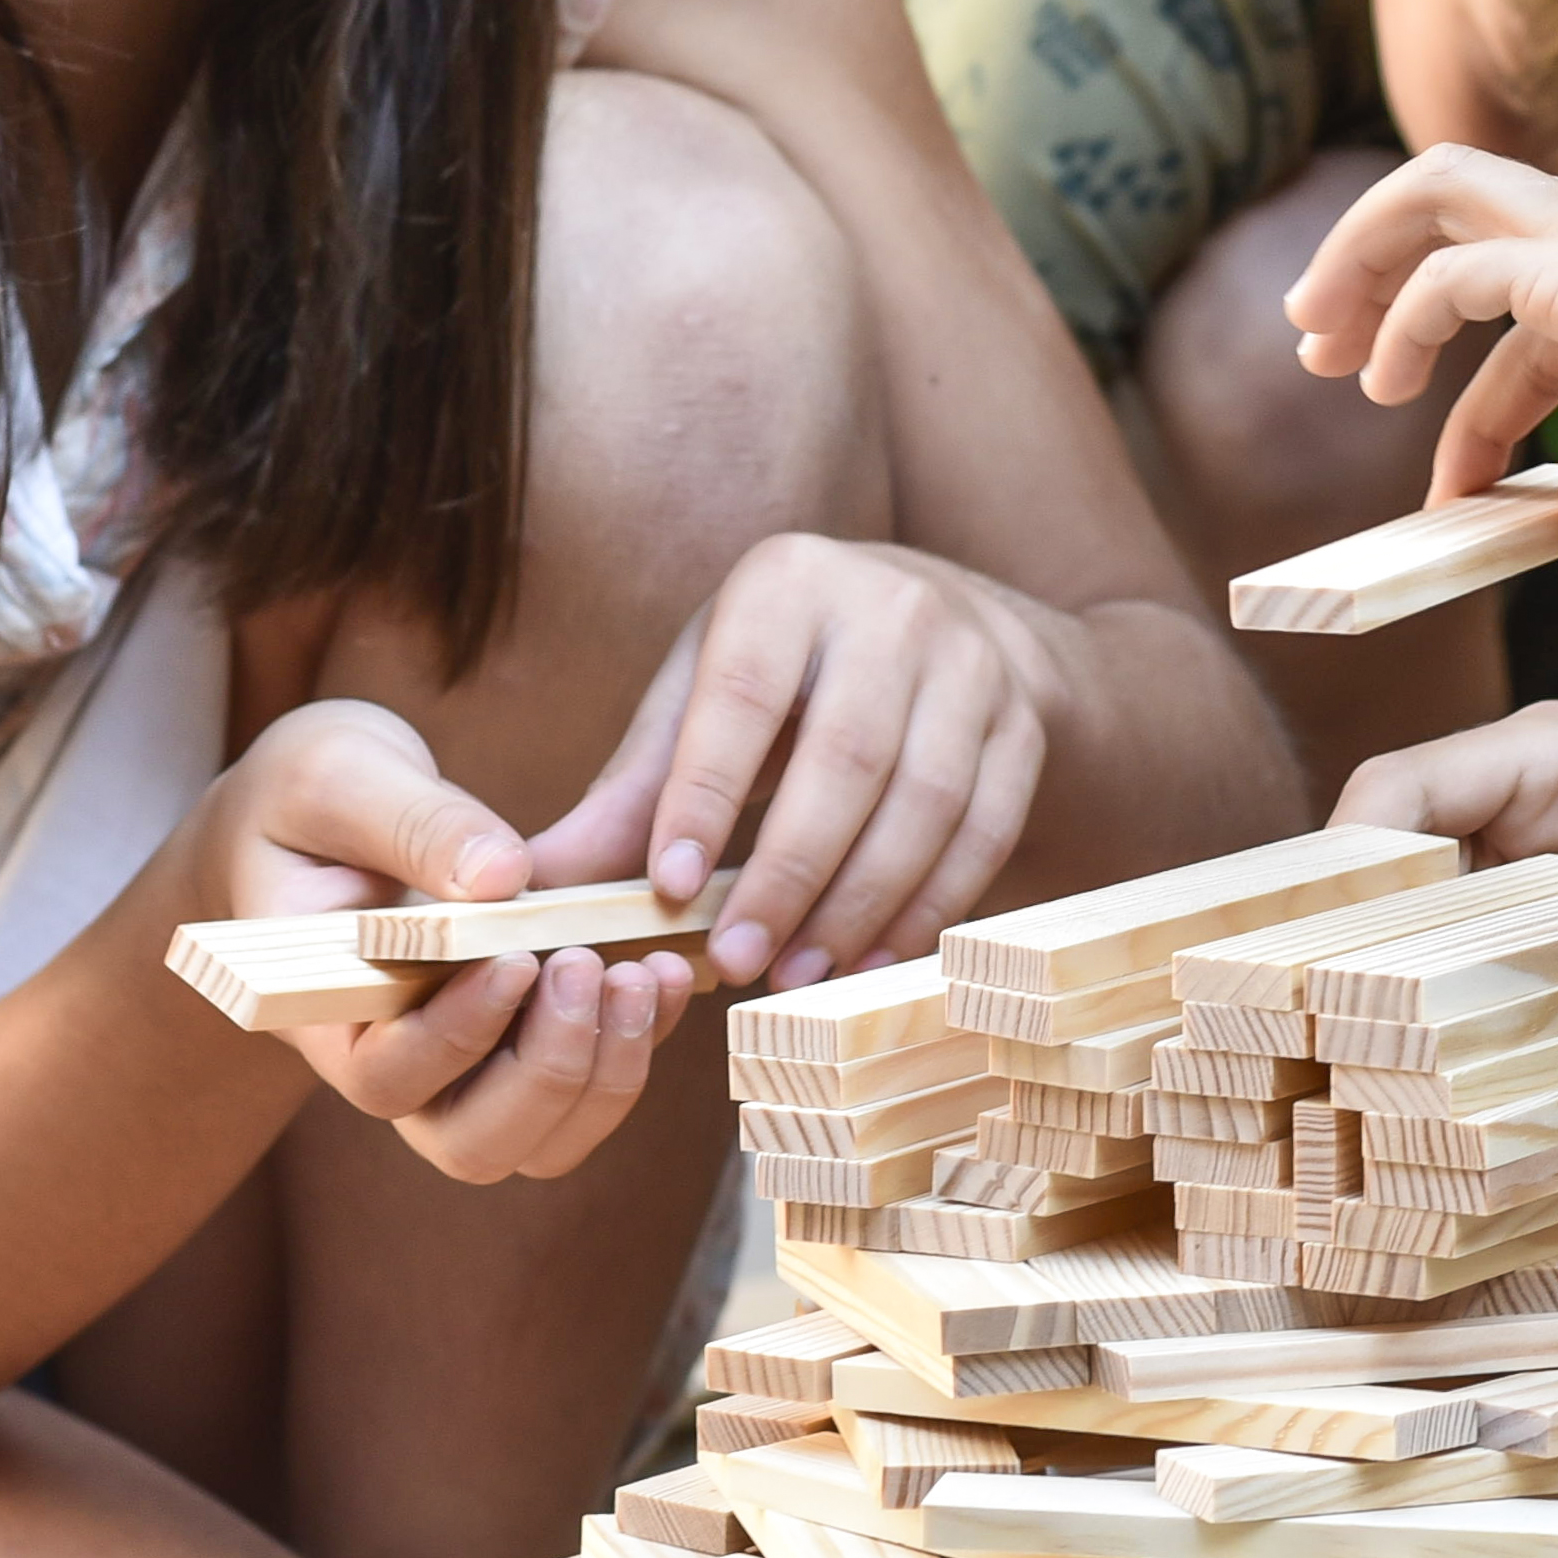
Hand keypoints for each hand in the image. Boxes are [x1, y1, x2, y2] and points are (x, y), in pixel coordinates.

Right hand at [200, 699, 690, 1184]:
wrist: (323, 818)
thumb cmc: (306, 800)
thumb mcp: (338, 777)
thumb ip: (414, 824)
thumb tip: (504, 877)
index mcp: (328, 1015)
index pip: (388, 1078)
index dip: (459, 1036)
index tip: (517, 959)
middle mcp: (398, 1065)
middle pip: (477, 1143)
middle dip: (549, 1070)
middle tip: (586, 966)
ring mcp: (467, 1069)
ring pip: (546, 1139)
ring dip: (608, 1071)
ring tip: (642, 970)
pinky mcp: (529, 1043)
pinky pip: (594, 1085)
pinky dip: (642, 1039)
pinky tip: (667, 969)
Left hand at [526, 535, 1065, 990]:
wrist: (952, 622)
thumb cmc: (795, 669)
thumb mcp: (705, 694)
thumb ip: (633, 789)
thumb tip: (532, 886)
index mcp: (788, 584)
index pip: (745, 694)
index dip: (707, 793)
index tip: (665, 888)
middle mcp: (892, 610)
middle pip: (845, 759)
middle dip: (788, 873)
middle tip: (737, 960)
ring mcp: (975, 666)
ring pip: (924, 803)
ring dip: (859, 904)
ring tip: (796, 974)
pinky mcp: (1025, 725)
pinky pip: (986, 830)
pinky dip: (929, 905)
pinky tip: (874, 957)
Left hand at [1282, 150, 1557, 543]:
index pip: (1524, 315)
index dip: (1472, 399)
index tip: (1451, 485)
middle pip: (1451, 199)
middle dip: (1370, 262)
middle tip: (1314, 344)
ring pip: (1431, 196)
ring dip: (1359, 263)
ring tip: (1316, 345)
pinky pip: (1453, 272)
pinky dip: (1405, 318)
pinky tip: (1385, 380)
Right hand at [1327, 701, 1557, 1133]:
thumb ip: (1556, 950)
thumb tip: (1436, 1000)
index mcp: (1554, 758)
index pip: (1396, 795)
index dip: (1339, 881)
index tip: (1312, 983)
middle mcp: (1504, 806)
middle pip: (1365, 866)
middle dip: (1334, 955)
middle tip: (1313, 1058)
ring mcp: (1488, 885)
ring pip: (1371, 937)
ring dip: (1361, 1015)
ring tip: (1351, 1099)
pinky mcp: (1484, 959)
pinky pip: (1404, 993)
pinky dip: (1396, 1052)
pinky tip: (1391, 1119)